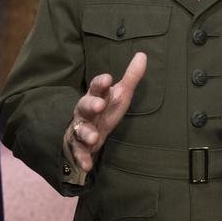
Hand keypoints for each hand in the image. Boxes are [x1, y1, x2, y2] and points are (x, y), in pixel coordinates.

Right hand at [68, 52, 146, 170]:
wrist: (89, 132)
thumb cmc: (106, 109)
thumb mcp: (120, 94)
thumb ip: (131, 77)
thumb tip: (142, 54)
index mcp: (96, 96)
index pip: (97, 86)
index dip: (101, 82)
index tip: (108, 78)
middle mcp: (85, 112)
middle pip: (85, 105)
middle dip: (91, 105)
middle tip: (99, 105)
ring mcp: (81, 129)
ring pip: (80, 130)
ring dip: (86, 133)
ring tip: (95, 137)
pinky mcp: (80, 147)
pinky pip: (79, 153)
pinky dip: (83, 159)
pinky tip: (88, 166)